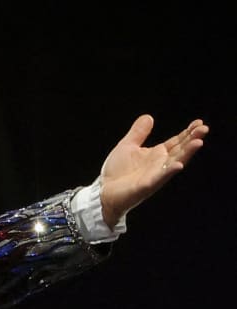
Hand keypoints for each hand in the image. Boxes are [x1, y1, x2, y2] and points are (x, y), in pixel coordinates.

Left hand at [99, 114, 209, 228]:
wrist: (104, 191)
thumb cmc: (117, 171)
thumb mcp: (127, 146)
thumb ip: (138, 133)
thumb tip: (149, 117)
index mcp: (156, 155)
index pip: (177, 142)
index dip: (188, 133)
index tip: (199, 122)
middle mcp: (160, 165)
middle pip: (180, 150)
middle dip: (192, 140)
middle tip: (204, 128)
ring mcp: (155, 176)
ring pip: (175, 163)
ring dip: (187, 154)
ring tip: (198, 143)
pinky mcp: (146, 186)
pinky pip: (160, 178)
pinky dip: (169, 171)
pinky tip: (178, 164)